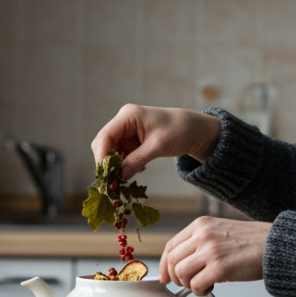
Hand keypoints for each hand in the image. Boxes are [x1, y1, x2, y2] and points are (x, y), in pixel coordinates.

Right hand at [90, 104, 220, 180]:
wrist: (194, 130)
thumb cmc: (178, 131)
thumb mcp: (157, 147)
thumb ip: (136, 160)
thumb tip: (119, 177)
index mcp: (128, 116)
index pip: (105, 136)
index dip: (101, 155)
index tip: (105, 174)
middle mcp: (124, 121)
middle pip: (104, 143)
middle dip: (107, 162)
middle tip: (113, 180)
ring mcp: (127, 131)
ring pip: (111, 151)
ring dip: (116, 165)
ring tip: (125, 177)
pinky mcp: (131, 140)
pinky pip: (121, 154)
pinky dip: (124, 164)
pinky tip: (136, 170)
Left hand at [159, 217, 268, 295]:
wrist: (275, 245)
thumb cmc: (252, 241)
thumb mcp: (220, 231)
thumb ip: (200, 242)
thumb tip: (180, 264)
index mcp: (201, 225)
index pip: (170, 246)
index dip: (164, 265)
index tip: (165, 277)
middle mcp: (202, 235)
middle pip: (173, 261)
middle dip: (176, 278)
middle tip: (188, 283)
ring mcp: (210, 251)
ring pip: (181, 274)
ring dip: (189, 285)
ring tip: (203, 284)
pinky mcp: (219, 268)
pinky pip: (196, 285)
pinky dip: (200, 291)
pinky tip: (211, 287)